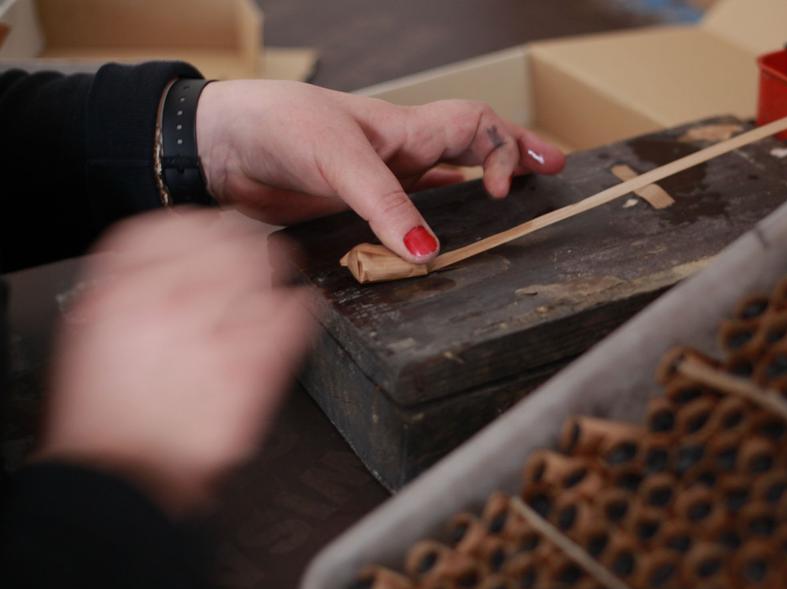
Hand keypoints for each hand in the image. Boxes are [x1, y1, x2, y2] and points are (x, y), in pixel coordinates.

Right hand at [40, 210, 314, 515]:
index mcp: (121, 290)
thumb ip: (131, 285)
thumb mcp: (94, 333)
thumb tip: (171, 253)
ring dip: (275, 270)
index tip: (216, 230)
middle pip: (227, 239)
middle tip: (254, 251)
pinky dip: (303, 307)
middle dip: (246, 243)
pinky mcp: (254, 368)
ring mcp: (215, 333)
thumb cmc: (106, 413)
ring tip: (276, 279)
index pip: (175, 224)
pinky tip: (299, 309)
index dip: (203, 224)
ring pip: (265, 270)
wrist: (122, 479)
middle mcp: (168, 303)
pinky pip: (294, 316)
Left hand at [195, 80, 566, 263]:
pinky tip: (441, 227)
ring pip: (444, 174)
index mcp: (404, 128)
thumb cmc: (273, 126)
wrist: (217, 146)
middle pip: (472, 143)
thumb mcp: (338, 161)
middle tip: (554, 168)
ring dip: (479, 180)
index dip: (505, 149)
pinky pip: (408, 206)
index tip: (508, 188)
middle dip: (516, 153)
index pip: (476, 126)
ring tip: (514, 195)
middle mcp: (398, 151)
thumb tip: (428, 249)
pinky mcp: (353, 205)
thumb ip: (385, 205)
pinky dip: (432, 214)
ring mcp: (377, 178)